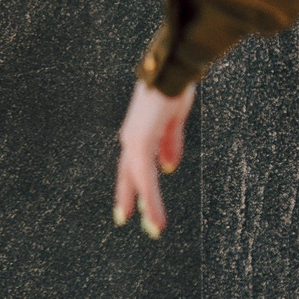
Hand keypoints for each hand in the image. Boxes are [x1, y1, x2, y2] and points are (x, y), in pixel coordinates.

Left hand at [111, 81, 193, 238]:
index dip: (131, 184)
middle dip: (128, 198)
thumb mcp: (174, 121)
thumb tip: (168, 168)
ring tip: (153, 228)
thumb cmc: (174, 89)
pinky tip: (154, 212)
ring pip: (138, 179)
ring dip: (146, 204)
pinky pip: (145, 175)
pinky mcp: (141, 140)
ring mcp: (134, 139)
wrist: (174, 71)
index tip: (132, 204)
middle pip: (129, 174)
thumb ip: (170, 144)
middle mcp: (132, 137)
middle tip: (124, 219)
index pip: (132, 164)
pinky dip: (150, 196)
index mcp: (139, 133)